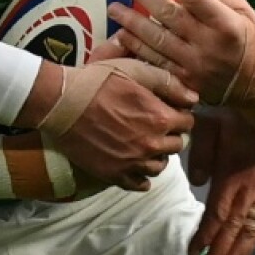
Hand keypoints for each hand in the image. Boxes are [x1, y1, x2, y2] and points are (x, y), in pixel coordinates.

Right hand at [48, 58, 197, 191]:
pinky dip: (141, 176)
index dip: (178, 114)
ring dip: (157, 155)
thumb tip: (193, 98)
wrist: (61, 103)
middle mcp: (151, 145)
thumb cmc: (97, 81)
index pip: (188, 123)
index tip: (166, 109)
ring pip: (160, 166)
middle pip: (176, 145)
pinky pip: (140, 184)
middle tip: (152, 124)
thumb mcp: (134, 70)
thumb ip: (168, 82)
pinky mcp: (114, 175)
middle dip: (169, 134)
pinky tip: (133, 163)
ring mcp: (133, 163)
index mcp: (160, 118)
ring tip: (143, 143)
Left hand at [108, 0, 254, 106]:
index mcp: (226, 23)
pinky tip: (122, 35)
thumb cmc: (249, 39)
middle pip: (169, 15)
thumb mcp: (245, 11)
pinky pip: (156, 62)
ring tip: (113, 7)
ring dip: (132, 22)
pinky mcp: (185, 82)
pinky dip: (137, 48)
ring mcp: (195, 65)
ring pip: (157, 40)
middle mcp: (209, 44)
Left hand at [187, 106, 254, 254]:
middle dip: (219, 254)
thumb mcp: (207, 128)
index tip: (193, 253)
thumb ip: (201, 155)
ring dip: (236, 254)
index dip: (206, 235)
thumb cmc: (226, 115)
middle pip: (234, 228)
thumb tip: (198, 183)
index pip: (219, 213)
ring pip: (251, 229)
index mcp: (235, 173)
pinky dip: (251, 241)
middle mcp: (252, 186)